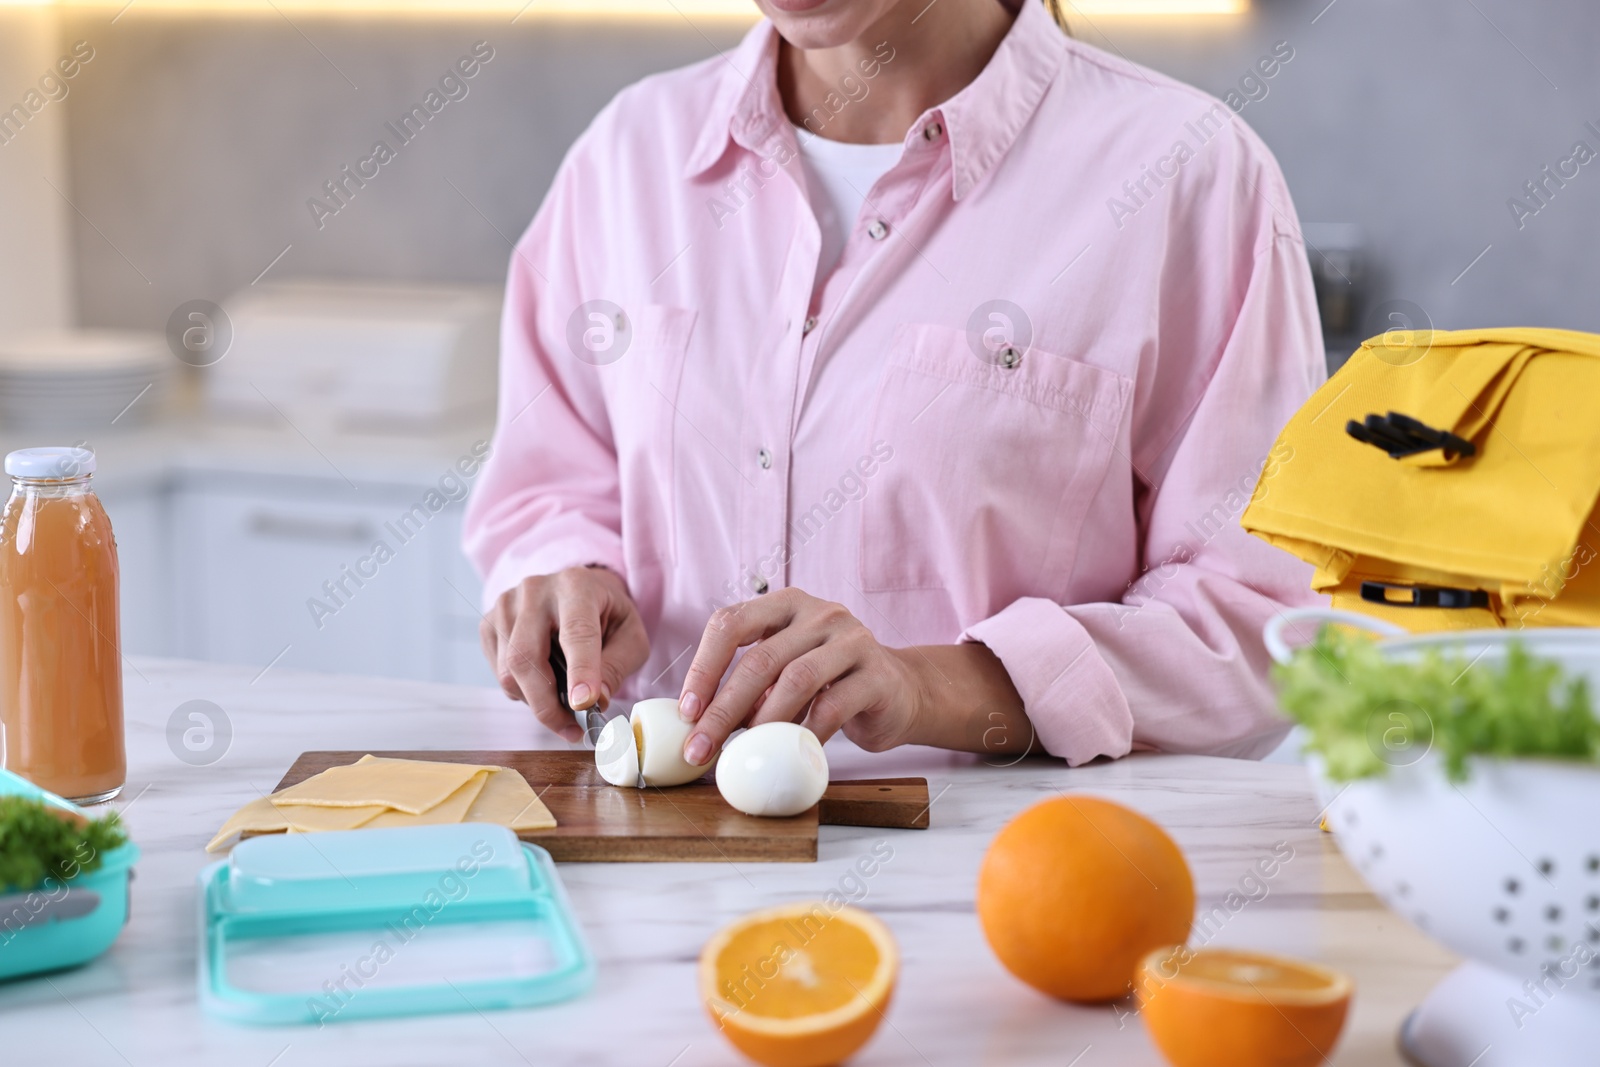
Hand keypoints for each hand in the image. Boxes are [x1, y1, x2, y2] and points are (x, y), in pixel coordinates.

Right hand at [480, 566, 648, 742]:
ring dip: (535, 701)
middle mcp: (535, 591)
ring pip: (508, 670)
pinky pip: (498, 672)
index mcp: (576, 586)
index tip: (584, 705)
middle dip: (547, 704)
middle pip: (527, 657)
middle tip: (570, 729)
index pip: (576, 632)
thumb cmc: (606, 614)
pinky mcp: (489, 623)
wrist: (579, 591)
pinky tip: (542, 684)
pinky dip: (520, 691)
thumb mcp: (630, 636)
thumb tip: (595, 701)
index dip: (580, 672)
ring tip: (561, 706)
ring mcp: (505, 605)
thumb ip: (617, 667)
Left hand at [675, 588, 924, 763]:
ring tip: (744, 751)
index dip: (703, 667)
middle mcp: (820, 613)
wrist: (900, 692)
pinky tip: (790, 753)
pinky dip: (805, 734)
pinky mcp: (877, 674)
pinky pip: (832, 707)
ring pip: (795, 679)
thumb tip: (697, 721)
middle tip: (701, 747)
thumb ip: (749, 683)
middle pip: (760, 659)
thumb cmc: (830, 684)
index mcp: (786, 605)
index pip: (731, 622)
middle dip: (723, 708)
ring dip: (762, 722)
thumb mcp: (785, 670)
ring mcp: (853, 639)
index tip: (686, 711)